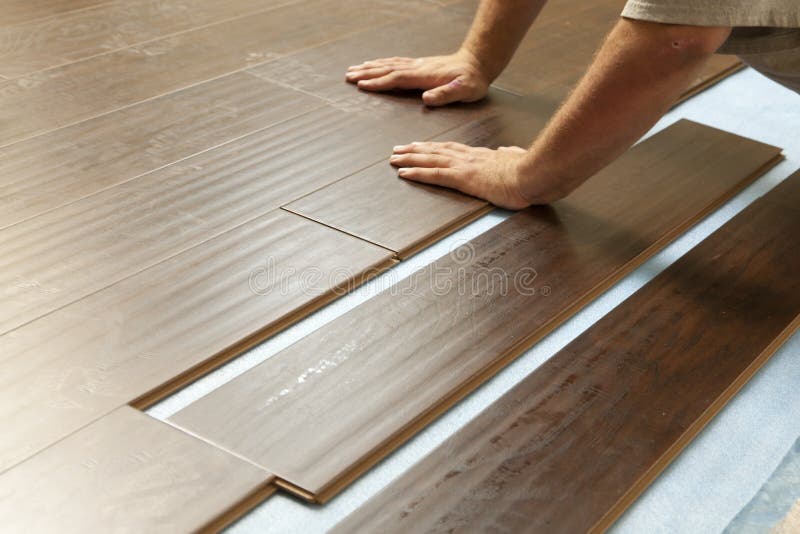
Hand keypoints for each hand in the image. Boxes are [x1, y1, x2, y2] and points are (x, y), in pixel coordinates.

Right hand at [345, 50, 490, 105]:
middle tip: (348, 75)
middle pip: (387, 70)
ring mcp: (418, 65)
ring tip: (355, 69)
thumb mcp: (464, 91)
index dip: (379, 83)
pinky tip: (377, 65)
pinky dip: (383, 64)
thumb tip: (427, 99)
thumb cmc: (472, 80)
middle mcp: (418, 68)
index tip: (361, 85)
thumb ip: (445, 95)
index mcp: (424, 76)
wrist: (479, 62)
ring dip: (371, 67)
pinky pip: (396, 63)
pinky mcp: (421, 65)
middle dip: (367, 73)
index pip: (397, 79)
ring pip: (390, 65)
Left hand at [390, 142, 532, 209]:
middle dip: (415, 150)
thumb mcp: (518, 159)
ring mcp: (464, 166)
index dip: (434, 147)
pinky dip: (417, 173)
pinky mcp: (463, 178)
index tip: (421, 145)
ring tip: (394, 158)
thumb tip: (507, 150)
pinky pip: (434, 175)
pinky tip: (404, 173)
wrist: (534, 173)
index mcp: (481, 155)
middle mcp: (469, 157)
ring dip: (410, 158)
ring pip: (430, 159)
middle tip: (398, 149)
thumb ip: (509, 154)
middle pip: (436, 151)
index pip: (452, 149)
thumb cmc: (530, 171)